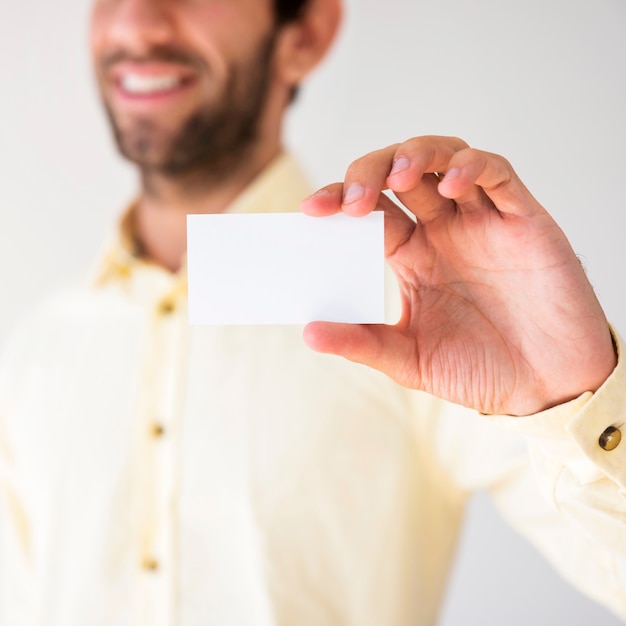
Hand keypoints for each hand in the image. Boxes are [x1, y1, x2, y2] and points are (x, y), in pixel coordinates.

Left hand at [301, 136, 615, 415]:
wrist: (545, 388)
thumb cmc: (479, 369)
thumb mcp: (409, 360)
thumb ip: (362, 343)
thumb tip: (309, 332)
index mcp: (412, 256)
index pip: (369, 212)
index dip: (338, 201)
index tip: (310, 211)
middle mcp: (443, 231)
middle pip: (400, 172)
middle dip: (370, 172)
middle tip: (352, 200)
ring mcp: (482, 221)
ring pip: (446, 157)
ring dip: (416, 155)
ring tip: (396, 177)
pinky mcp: (523, 220)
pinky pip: (498, 175)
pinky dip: (472, 168)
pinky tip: (450, 186)